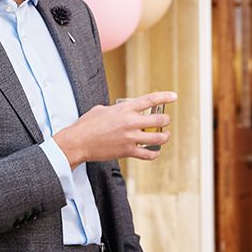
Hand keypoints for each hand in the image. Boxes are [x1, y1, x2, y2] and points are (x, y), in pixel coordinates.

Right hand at [54, 91, 176, 167]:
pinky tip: (155, 152)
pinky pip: (147, 154)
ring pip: (157, 138)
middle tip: (165, 122)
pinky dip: (154, 154)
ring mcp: (130, 137)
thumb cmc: (87, 125)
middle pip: (159, 120)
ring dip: (164, 137)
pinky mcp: (127, 151)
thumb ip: (116, 109)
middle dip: (165, 121)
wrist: (78, 142)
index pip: (150, 100)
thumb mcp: (102, 109)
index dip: (164, 97)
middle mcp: (130, 122)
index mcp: (125, 109)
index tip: (173, 96)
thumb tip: (122, 111)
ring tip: (165, 136)